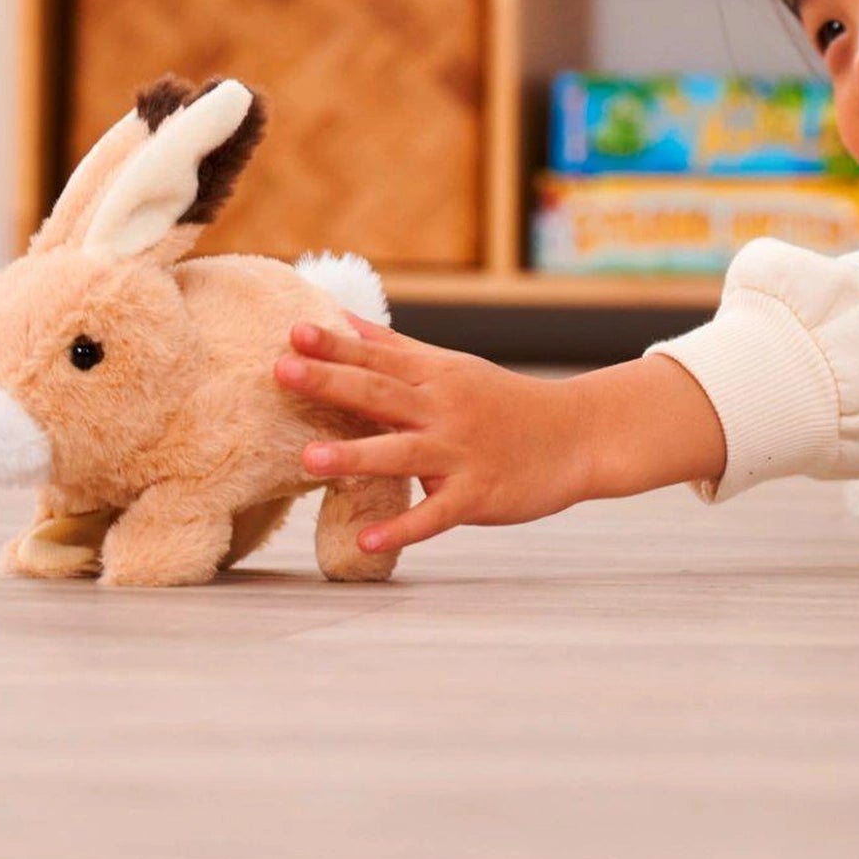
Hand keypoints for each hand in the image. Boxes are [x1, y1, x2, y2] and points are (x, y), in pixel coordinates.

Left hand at [274, 316, 725, 556]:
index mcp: (435, 376)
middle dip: (330, 383)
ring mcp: (461, 453)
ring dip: (356, 455)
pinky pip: (435, 514)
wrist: (577, 436)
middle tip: (281, 371)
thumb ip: (394, 347)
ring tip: (308, 458)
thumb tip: (341, 318)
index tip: (293, 331)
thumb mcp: (451, 367)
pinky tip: (367, 540)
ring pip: (402, 454)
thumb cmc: (503, 401)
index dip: (335, 346)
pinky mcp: (478, 494)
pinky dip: (402, 527)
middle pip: (381, 395)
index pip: (377, 357)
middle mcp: (445, 409)